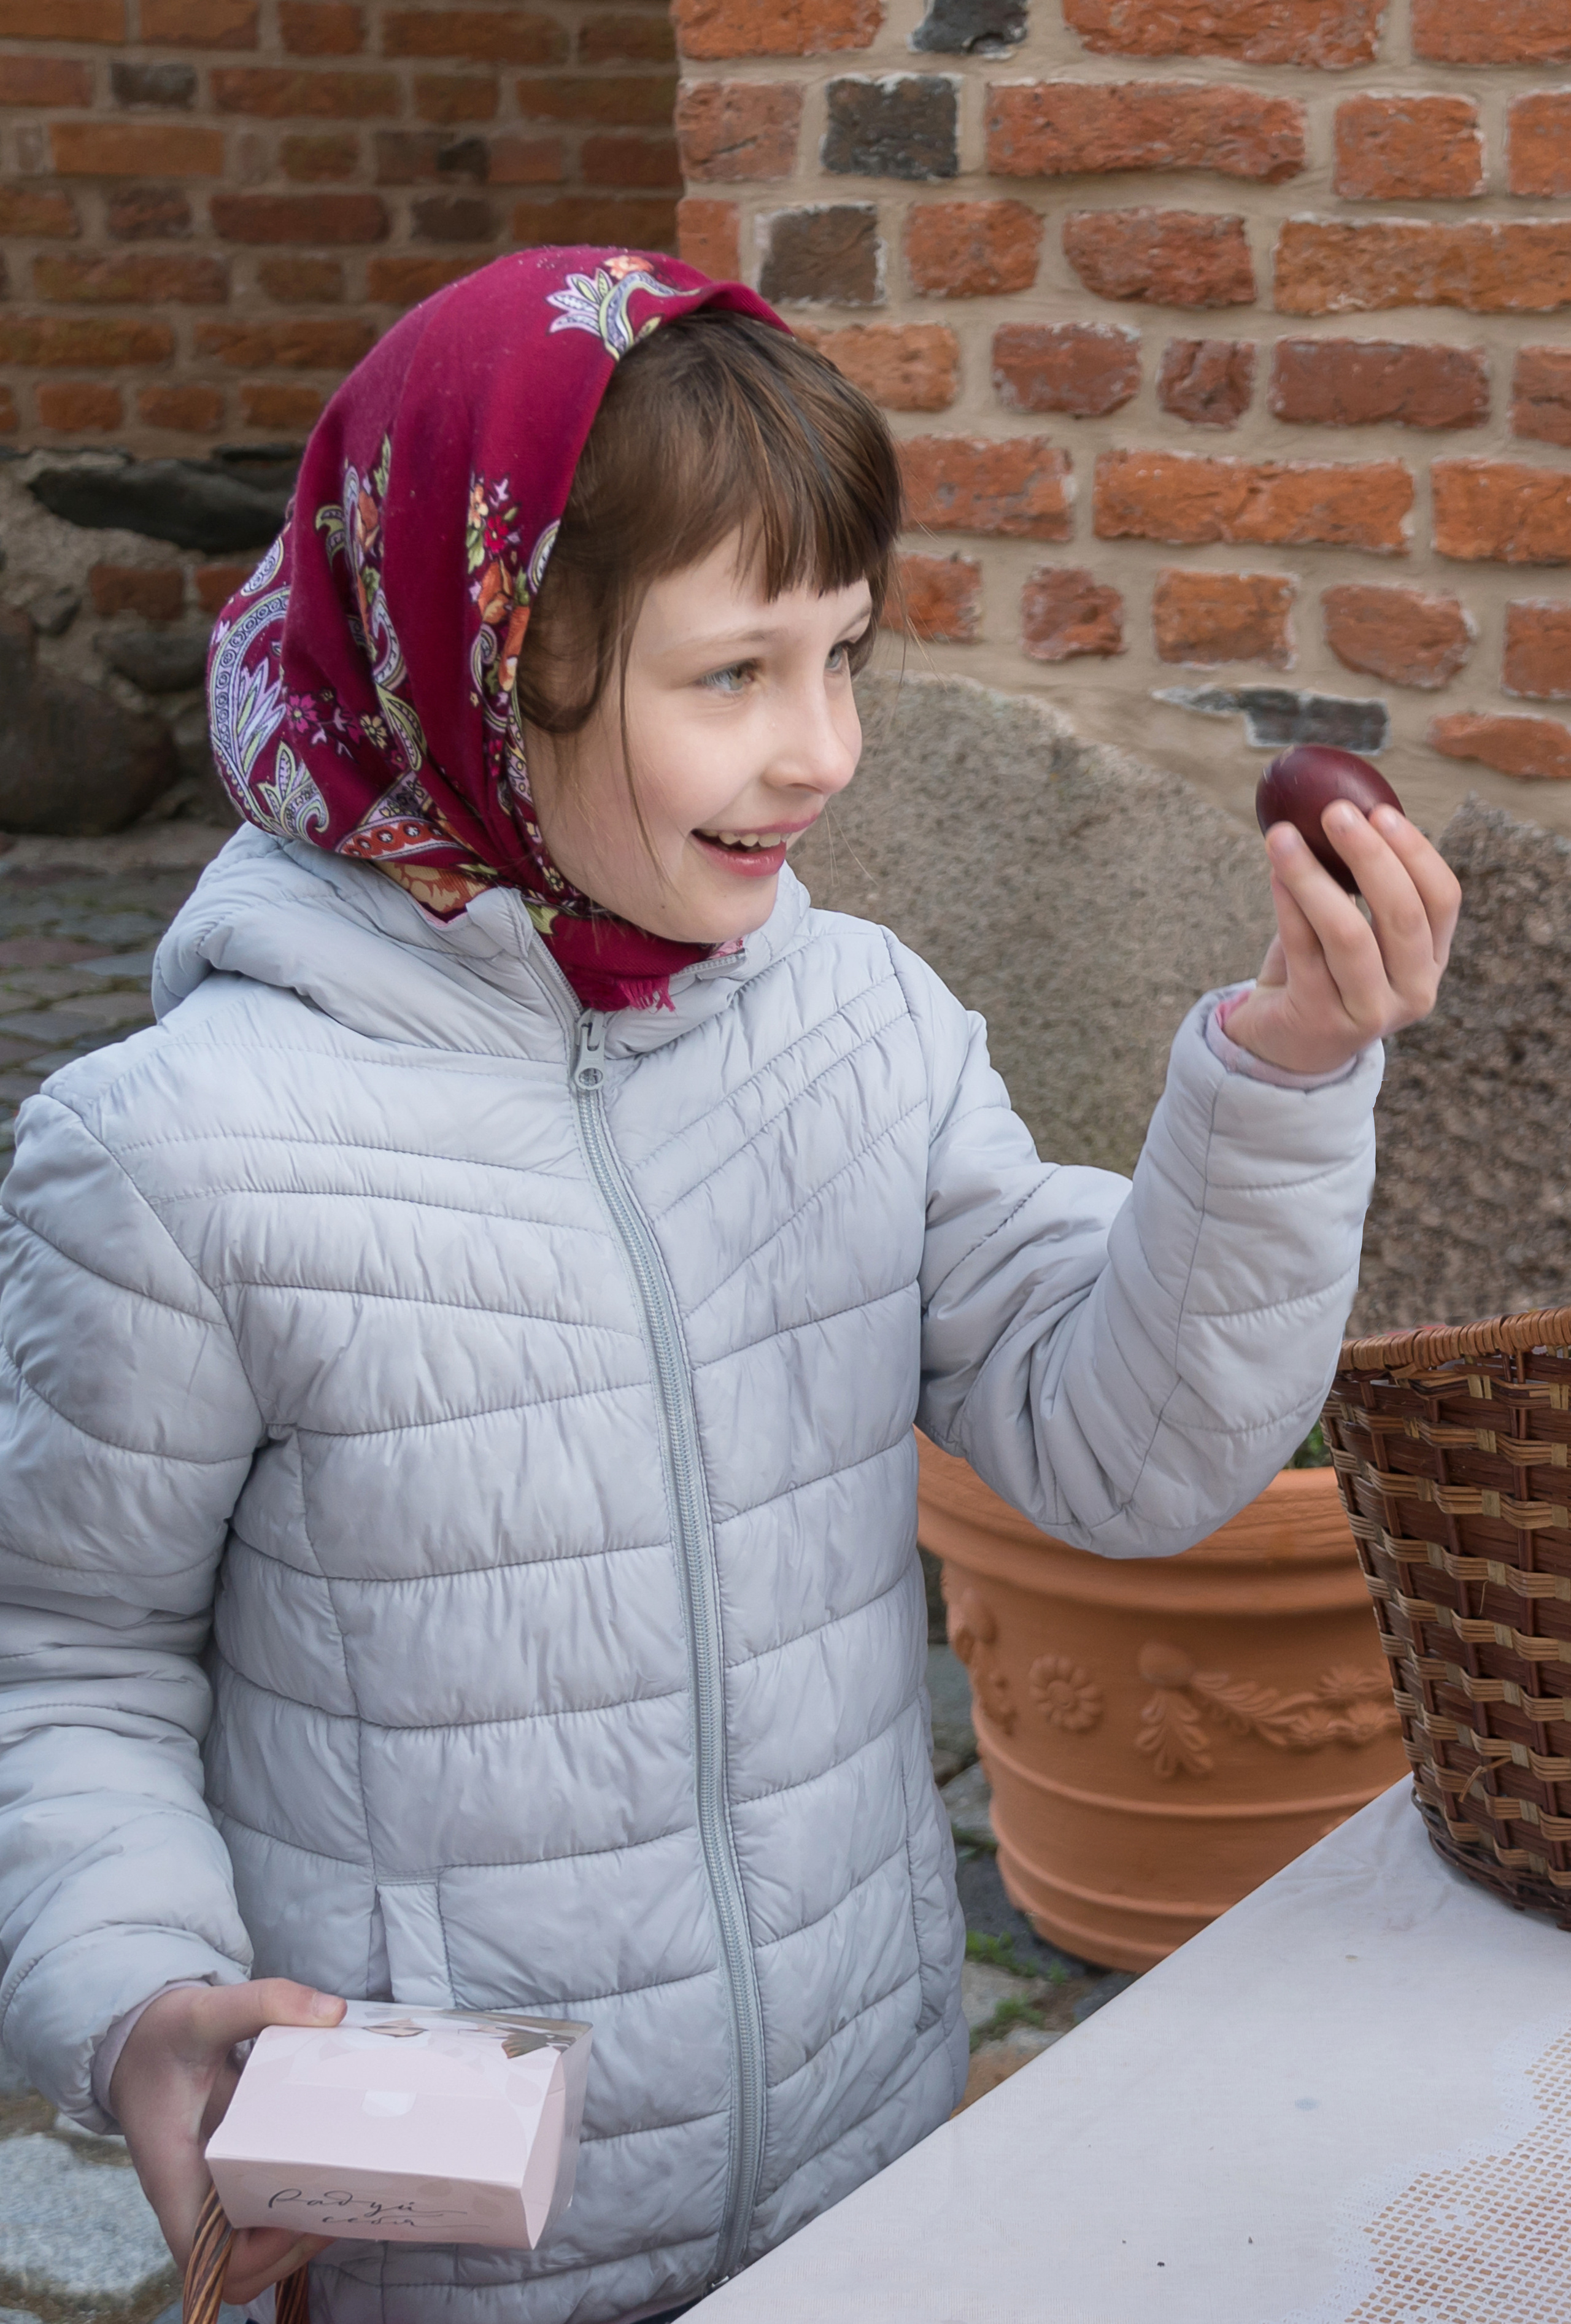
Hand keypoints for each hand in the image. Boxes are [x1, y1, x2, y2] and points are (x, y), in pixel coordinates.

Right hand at [111, 1979, 345, 2306]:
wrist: (134, 2039)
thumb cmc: (161, 2036)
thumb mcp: (204, 2010)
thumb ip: (264, 2001)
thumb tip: (334, 2012)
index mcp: (175, 2176)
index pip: (204, 2258)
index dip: (256, 2254)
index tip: (299, 2215)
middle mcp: (190, 2198)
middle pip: (239, 2269)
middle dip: (291, 2250)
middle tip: (338, 2203)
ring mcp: (207, 2193)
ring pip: (251, 2251)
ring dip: (297, 2236)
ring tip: (342, 2192)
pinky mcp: (223, 2178)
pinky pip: (256, 2216)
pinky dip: (291, 2207)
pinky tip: (327, 2171)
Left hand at [1221, 801, 1460, 1076]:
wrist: (1281, 1046)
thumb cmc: (1322, 974)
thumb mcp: (1357, 934)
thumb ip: (1360, 887)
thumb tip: (1343, 808)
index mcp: (1431, 962)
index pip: (1443, 899)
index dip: (1416, 852)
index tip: (1381, 811)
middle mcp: (1412, 992)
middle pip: (1403, 914)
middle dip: (1370, 855)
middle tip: (1336, 812)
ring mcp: (1369, 1013)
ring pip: (1349, 934)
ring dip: (1314, 877)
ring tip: (1283, 836)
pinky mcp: (1319, 1020)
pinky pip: (1304, 951)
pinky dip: (1288, 905)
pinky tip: (1274, 872)